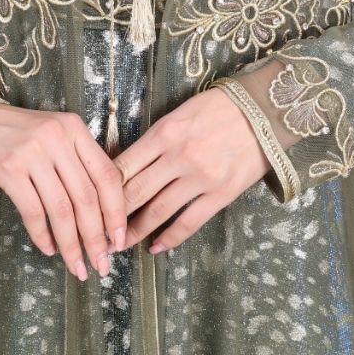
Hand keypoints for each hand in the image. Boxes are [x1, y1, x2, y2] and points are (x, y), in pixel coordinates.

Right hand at [0, 103, 126, 281]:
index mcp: (74, 128)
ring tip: (76, 265)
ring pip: (62, 209)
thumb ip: (76, 162)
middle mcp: (57, 137)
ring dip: (71, 244)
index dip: (116, 211)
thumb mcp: (53, 135)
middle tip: (100, 264)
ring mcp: (32, 152)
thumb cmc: (14, 133)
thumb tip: (102, 212)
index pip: (107, 175)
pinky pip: (33, 211)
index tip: (119, 240)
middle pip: (86, 196)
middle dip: (96, 236)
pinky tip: (48, 249)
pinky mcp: (8, 169)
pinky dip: (43, 235)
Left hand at [111, 85, 270, 253]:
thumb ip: (156, 140)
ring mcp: (200, 178)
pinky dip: (169, 238)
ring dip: (136, 231)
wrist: (262, 110)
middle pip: (135, 193)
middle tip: (98, 233)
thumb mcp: (180, 114)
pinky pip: (189, 222)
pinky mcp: (220, 194)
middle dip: (112, 216)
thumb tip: (128, 166)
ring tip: (121, 245)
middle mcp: (178, 157)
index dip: (103, 189)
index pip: (123, 165)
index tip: (90, 203)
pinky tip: (156, 247)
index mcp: (164, 133)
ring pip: (158, 212)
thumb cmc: (218, 107)